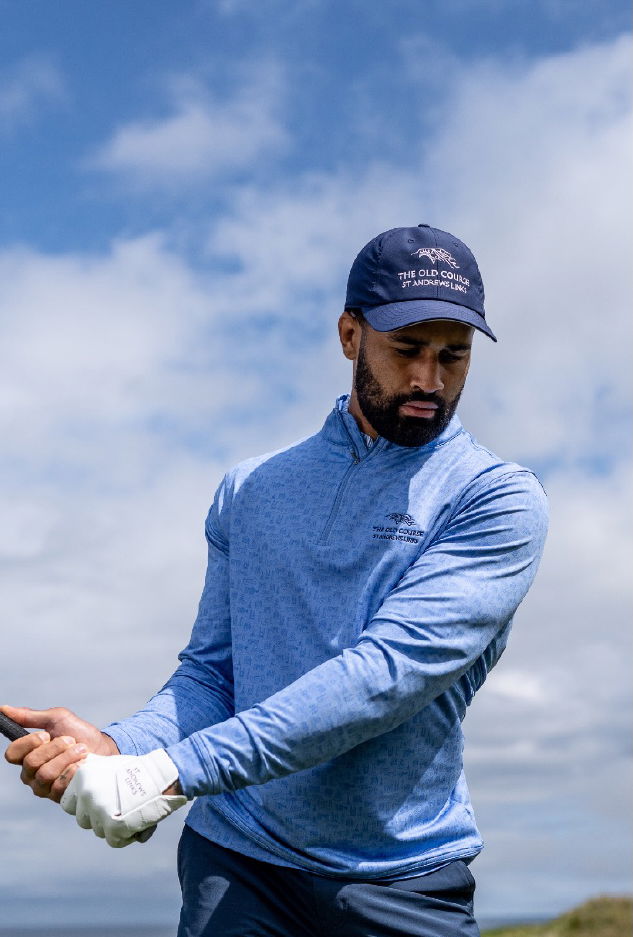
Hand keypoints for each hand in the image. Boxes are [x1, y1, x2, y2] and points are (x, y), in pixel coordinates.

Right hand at [2, 705, 119, 802]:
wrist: (103, 749)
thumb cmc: (78, 733)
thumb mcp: (56, 719)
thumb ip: (30, 716)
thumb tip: (4, 708)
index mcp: (26, 754)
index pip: (12, 754)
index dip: (29, 743)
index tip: (46, 735)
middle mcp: (30, 773)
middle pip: (31, 762)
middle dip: (55, 747)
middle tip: (70, 741)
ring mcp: (43, 787)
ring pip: (45, 774)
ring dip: (67, 757)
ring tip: (80, 751)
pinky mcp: (58, 797)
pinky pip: (59, 785)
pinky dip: (73, 770)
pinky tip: (82, 766)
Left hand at [61, 750, 186, 847]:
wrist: (163, 775)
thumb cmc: (141, 770)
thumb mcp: (110, 764)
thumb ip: (93, 778)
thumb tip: (82, 794)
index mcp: (82, 776)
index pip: (68, 804)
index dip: (84, 806)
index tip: (101, 802)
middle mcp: (86, 794)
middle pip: (83, 820)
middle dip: (99, 818)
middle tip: (121, 807)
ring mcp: (98, 811)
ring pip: (99, 831)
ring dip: (114, 827)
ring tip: (133, 812)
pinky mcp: (112, 826)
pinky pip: (114, 841)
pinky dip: (126, 836)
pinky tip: (139, 822)